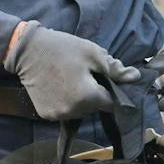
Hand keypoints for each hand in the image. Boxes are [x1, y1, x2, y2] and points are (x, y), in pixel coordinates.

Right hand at [4, 22, 142, 120]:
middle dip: (94, 94)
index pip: (110, 103)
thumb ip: (115, 69)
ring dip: (80, 100)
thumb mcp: (92, 53)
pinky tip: (59, 86)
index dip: (109, 90)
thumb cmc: (63, 48)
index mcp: (87, 97)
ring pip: (80, 111)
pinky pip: (65, 111)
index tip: (101, 78)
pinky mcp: (46, 115)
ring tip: (70, 79)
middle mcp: (72, 111)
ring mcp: (57, 115)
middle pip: (95, 108)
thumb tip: (135, 77)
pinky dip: (65, 102)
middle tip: (84, 74)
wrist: (27, 51)